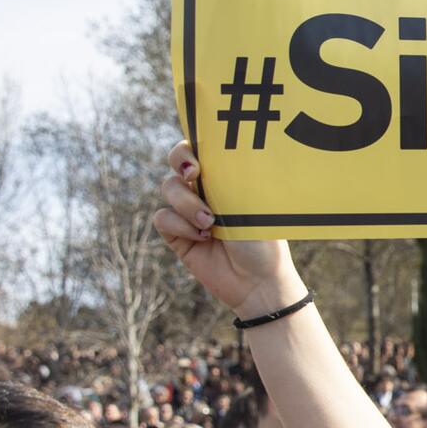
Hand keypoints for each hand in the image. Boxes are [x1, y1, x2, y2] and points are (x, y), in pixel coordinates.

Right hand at [152, 141, 304, 315]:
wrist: (258, 282)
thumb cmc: (263, 241)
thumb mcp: (250, 204)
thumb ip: (228, 179)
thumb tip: (211, 154)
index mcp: (226, 177)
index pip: (201, 148)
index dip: (191, 146)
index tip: (199, 160)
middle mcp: (204, 190)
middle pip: (176, 160)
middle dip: (179, 160)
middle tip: (193, 174)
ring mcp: (189, 211)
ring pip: (169, 188)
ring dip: (187, 203)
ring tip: (210, 222)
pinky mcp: (177, 235)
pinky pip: (163, 218)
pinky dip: (180, 225)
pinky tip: (202, 237)